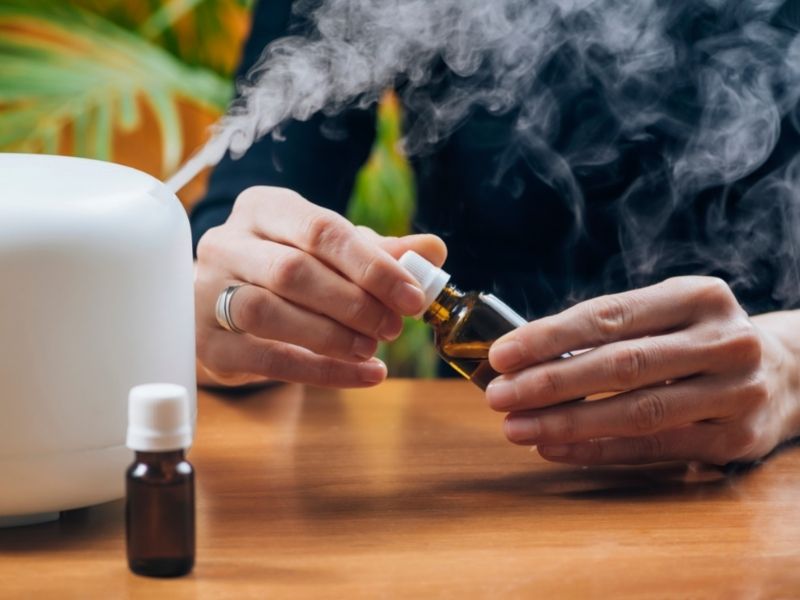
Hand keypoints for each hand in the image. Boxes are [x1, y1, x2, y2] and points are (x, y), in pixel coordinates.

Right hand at [195, 186, 445, 386]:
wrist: (228, 307)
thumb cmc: (290, 271)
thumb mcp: (333, 254)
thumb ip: (380, 252)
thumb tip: (433, 250)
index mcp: (262, 208)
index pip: (320, 230)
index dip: (371, 266)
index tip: (412, 296)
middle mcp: (226, 243)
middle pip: (292, 271)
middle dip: (353, 303)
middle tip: (393, 327)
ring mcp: (207, 292)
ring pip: (268, 313)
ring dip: (332, 336)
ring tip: (372, 348)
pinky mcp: (208, 342)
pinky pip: (267, 359)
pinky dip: (323, 372)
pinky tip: (363, 376)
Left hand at [485, 277, 799, 465]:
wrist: (786, 373)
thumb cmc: (699, 340)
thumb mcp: (667, 315)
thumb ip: (608, 330)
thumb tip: (525, 357)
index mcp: (698, 296)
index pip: (610, 315)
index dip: (550, 337)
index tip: (501, 355)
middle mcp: (724, 340)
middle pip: (621, 364)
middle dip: (550, 382)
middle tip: (498, 395)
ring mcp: (736, 392)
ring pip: (637, 411)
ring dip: (567, 422)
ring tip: (517, 427)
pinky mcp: (736, 438)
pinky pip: (654, 448)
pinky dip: (598, 451)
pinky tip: (554, 448)